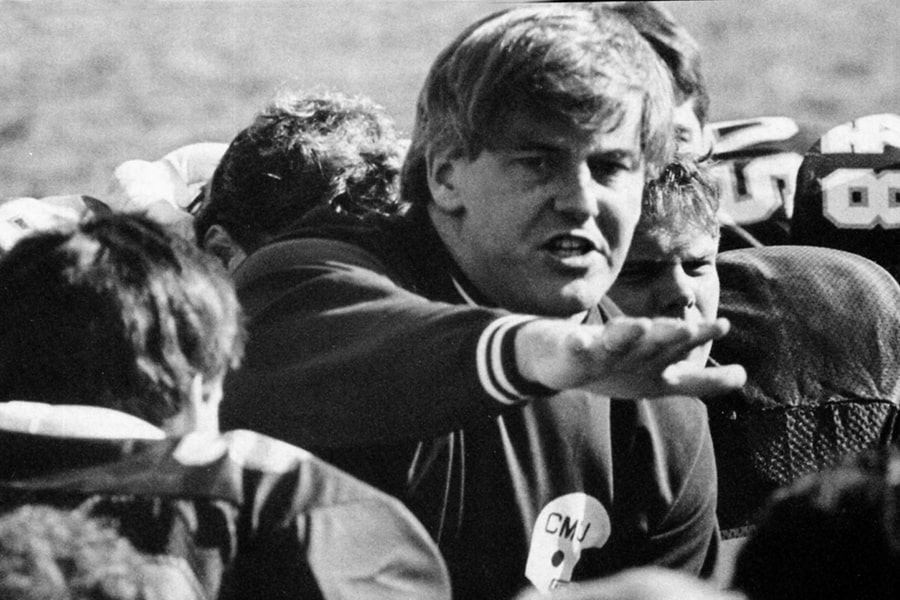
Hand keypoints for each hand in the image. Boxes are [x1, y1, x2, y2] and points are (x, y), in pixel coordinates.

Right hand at [516, 316, 745, 398]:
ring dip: (628, 333)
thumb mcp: (658, 379)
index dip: (700, 339)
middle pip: (652, 342)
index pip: (682, 350)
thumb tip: (744, 376)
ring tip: (640, 325)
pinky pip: (575, 348)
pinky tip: (580, 340)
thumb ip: (699, 381)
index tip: (723, 325)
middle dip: (670, 335)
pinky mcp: (571, 350)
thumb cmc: (614, 365)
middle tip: (690, 328)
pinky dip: (577, 343)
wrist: (558, 355)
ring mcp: (600, 348)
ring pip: (616, 339)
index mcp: (651, 359)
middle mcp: (631, 348)